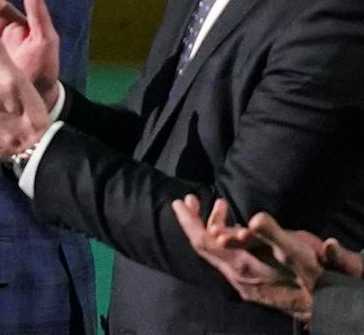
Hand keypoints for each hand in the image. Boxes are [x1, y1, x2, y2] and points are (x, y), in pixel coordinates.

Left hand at [171, 196, 318, 321]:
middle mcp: (236, 277)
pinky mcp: (252, 286)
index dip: (189, 221)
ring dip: (215, 228)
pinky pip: (228, 260)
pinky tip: (236, 230)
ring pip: (218, 253)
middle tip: (190, 199)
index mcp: (241, 266)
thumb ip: (273, 234)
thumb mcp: (297, 252)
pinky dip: (226, 240)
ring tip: (220, 205)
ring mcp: (243, 283)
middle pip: (205, 247)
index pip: (203, 241)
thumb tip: (254, 218)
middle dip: (195, 221)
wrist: (326, 307)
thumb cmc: (312, 277)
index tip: (179, 202)